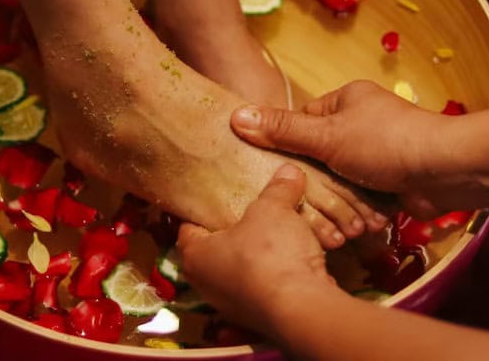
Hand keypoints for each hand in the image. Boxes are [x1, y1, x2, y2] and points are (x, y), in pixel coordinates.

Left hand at [177, 164, 336, 330]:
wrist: (300, 308)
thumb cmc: (269, 252)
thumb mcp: (273, 209)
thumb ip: (278, 189)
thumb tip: (289, 170)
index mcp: (195, 256)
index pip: (189, 227)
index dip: (203, 209)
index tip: (216, 195)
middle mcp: (207, 285)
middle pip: (218, 249)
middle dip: (236, 230)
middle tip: (251, 209)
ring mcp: (233, 306)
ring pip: (243, 270)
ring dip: (260, 253)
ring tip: (279, 231)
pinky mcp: (260, 317)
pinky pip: (266, 286)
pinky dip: (277, 272)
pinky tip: (294, 257)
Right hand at [229, 81, 458, 214]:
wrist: (445, 171)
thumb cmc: (385, 143)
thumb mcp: (327, 135)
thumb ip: (283, 130)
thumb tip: (235, 116)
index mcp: (346, 100)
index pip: (302, 121)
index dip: (287, 145)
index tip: (273, 169)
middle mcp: (361, 123)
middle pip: (320, 155)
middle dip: (317, 180)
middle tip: (299, 200)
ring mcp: (376, 154)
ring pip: (340, 180)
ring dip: (339, 200)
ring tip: (330, 217)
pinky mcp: (389, 181)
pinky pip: (361, 196)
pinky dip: (359, 209)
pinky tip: (352, 224)